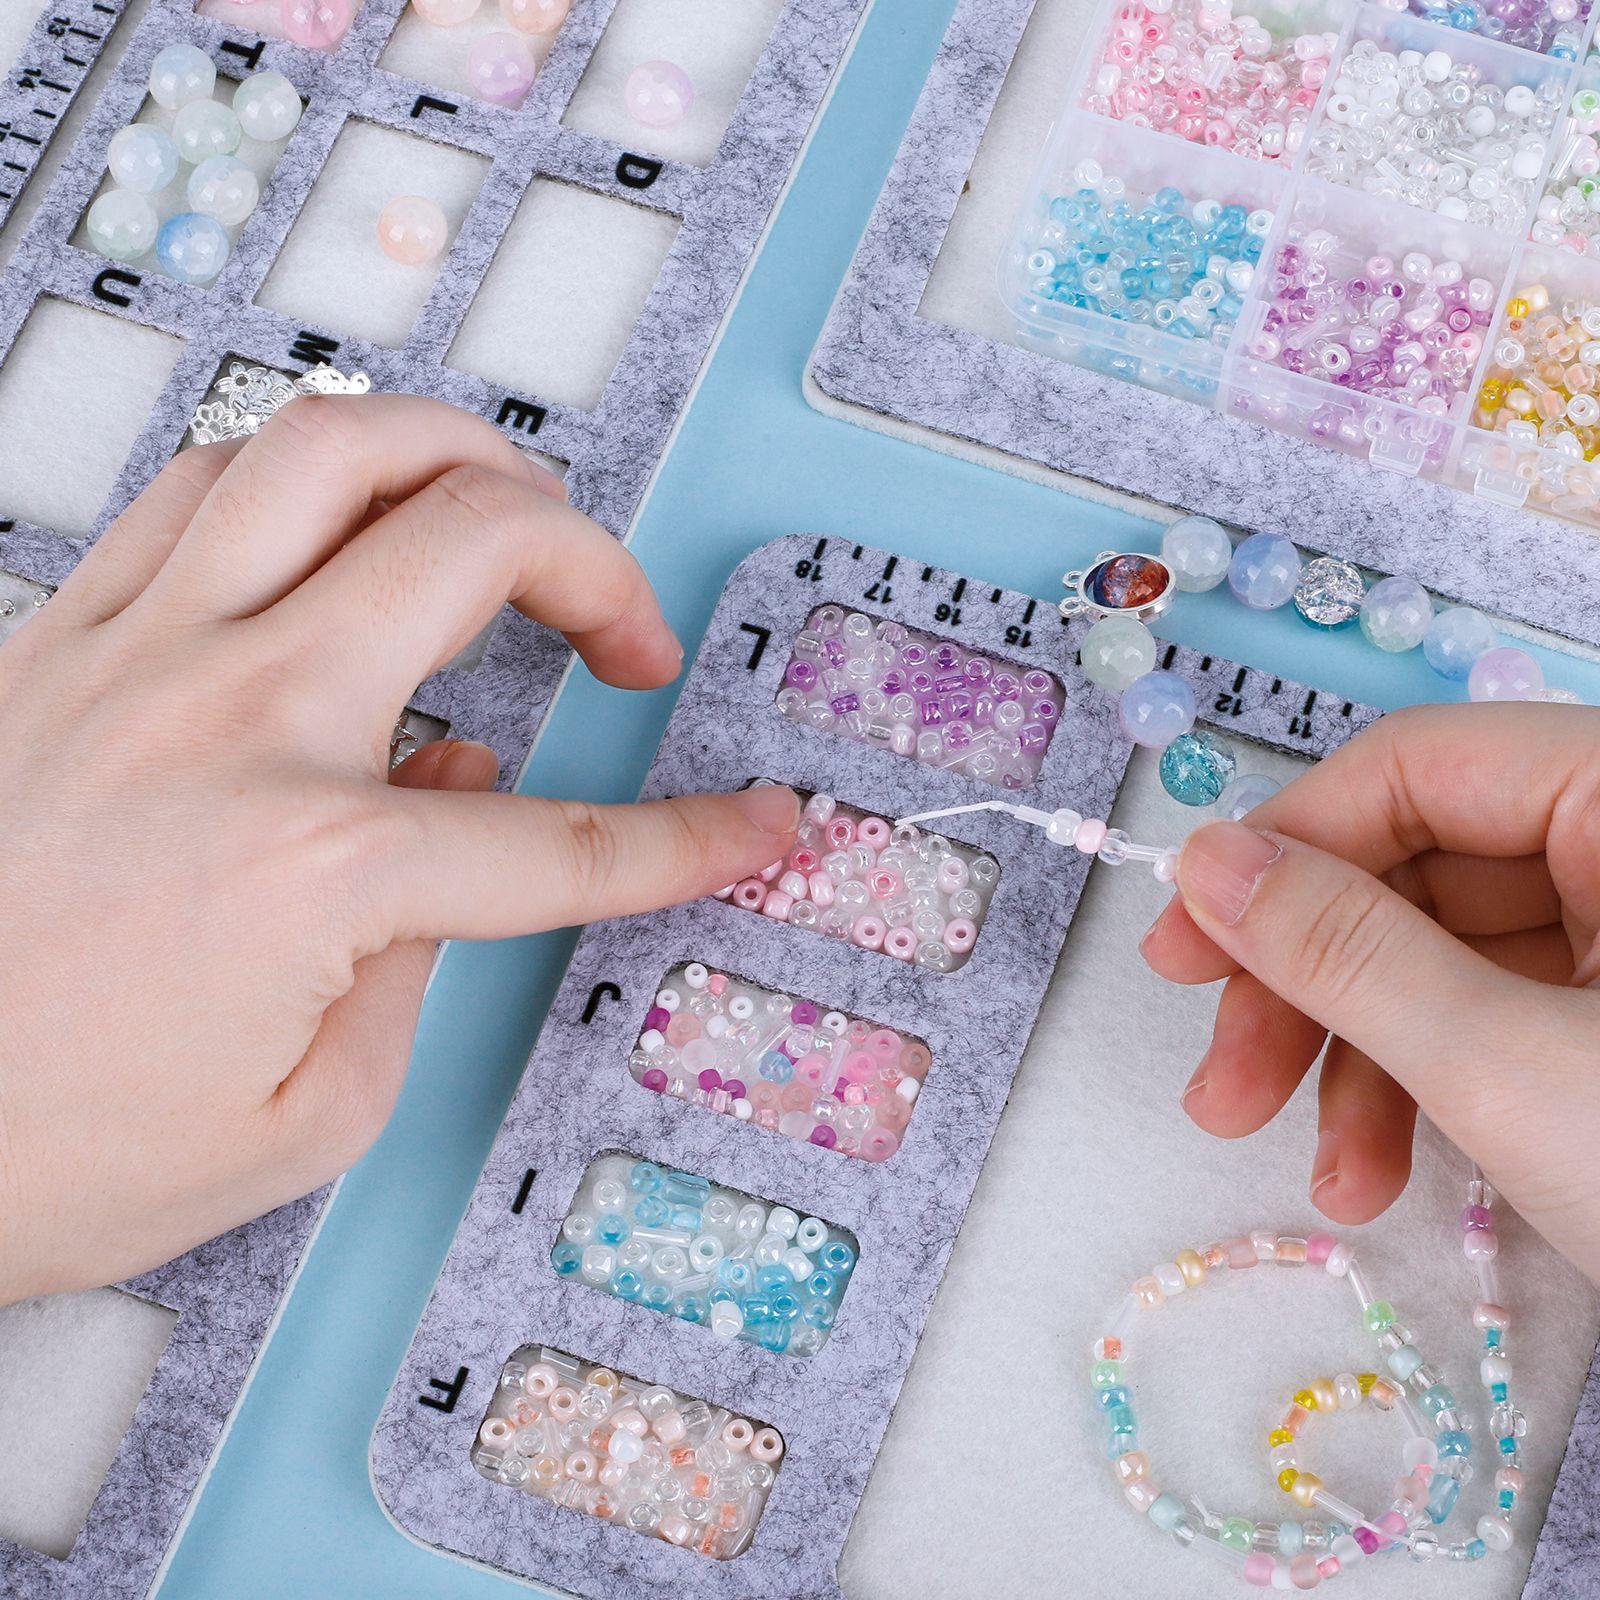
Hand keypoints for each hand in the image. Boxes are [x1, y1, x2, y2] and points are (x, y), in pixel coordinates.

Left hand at [0, 394, 797, 1303]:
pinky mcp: (55, 634)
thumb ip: (425, 950)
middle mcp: (237, 722)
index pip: (566, 836)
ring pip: (333, 451)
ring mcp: (138, 655)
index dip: (692, 837)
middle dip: (601, 573)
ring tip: (511, 512)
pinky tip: (341, 525)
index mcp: (317, 869)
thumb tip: (464, 788)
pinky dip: (304, 476)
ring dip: (460, 457)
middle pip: (477, 543)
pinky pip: (201, 483)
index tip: (757, 822)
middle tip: (628, 639)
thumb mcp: (304, 1117)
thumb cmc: (45, 1155)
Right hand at [1142, 703, 1599, 1281]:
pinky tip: (1384, 1177)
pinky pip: (1494, 1016)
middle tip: (1220, 1083)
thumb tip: (1205, 857)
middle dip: (1305, 988)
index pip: (1412, 768)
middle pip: (1416, 871)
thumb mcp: (1506, 1066)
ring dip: (1352, 1062)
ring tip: (1317, 1172)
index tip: (1188, 949)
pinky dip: (1425, 1092)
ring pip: (1444, 955)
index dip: (1282, 852)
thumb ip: (1341, 947)